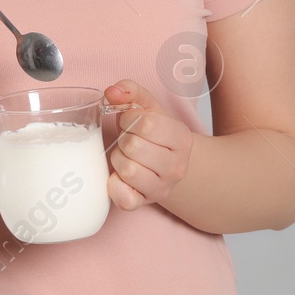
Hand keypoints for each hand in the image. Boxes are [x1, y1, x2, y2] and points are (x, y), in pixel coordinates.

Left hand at [103, 80, 192, 210]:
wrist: (165, 164)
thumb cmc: (152, 133)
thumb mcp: (146, 106)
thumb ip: (130, 91)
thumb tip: (112, 92)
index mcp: (182, 138)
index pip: (147, 124)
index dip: (130, 119)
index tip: (131, 122)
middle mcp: (177, 167)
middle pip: (133, 147)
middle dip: (123, 139)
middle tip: (129, 141)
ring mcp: (163, 189)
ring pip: (126, 170)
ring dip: (118, 159)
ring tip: (127, 157)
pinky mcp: (145, 204)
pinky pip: (122, 198)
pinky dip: (114, 185)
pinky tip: (121, 177)